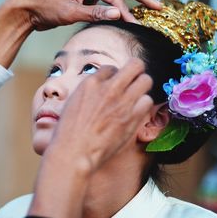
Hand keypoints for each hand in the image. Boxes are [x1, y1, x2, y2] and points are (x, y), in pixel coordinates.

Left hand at [0, 0, 160, 66]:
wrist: (29, 7)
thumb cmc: (47, 6)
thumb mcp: (70, 11)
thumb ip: (94, 12)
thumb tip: (118, 12)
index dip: (126, 12)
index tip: (135, 25)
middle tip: (158, 7)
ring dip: (131, 0)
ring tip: (147, 8)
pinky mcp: (84, 1)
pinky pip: (106, 2)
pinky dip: (117, 7)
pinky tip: (122, 15)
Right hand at [28, 59, 152, 217]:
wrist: (74, 152)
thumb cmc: (68, 132)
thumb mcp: (73, 103)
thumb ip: (89, 93)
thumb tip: (100, 90)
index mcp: (90, 82)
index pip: (111, 68)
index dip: (113, 76)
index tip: (113, 86)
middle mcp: (108, 88)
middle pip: (135, 65)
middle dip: (135, 72)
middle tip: (133, 82)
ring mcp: (122, 102)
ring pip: (146, 80)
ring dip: (141, 88)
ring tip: (135, 98)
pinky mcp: (132, 117)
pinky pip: (148, 101)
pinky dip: (143, 105)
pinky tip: (136, 112)